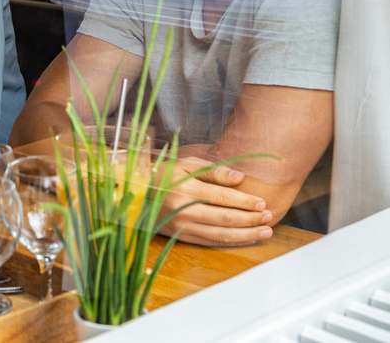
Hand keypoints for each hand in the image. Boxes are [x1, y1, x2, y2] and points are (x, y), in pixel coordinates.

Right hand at [157, 156, 273, 246]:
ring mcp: (182, 226)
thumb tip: (240, 178)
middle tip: (269, 217)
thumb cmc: (165, 174)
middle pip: (225, 219)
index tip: (262, 203)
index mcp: (185, 188)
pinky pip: (211, 243)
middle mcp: (183, 210)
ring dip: (247, 235)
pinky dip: (232, 242)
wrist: (137, 193)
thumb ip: (213, 170)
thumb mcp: (185, 164)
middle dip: (251, 220)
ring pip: (221, 235)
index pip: (222, 198)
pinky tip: (247, 238)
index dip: (245, 202)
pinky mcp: (182, 236)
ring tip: (265, 232)